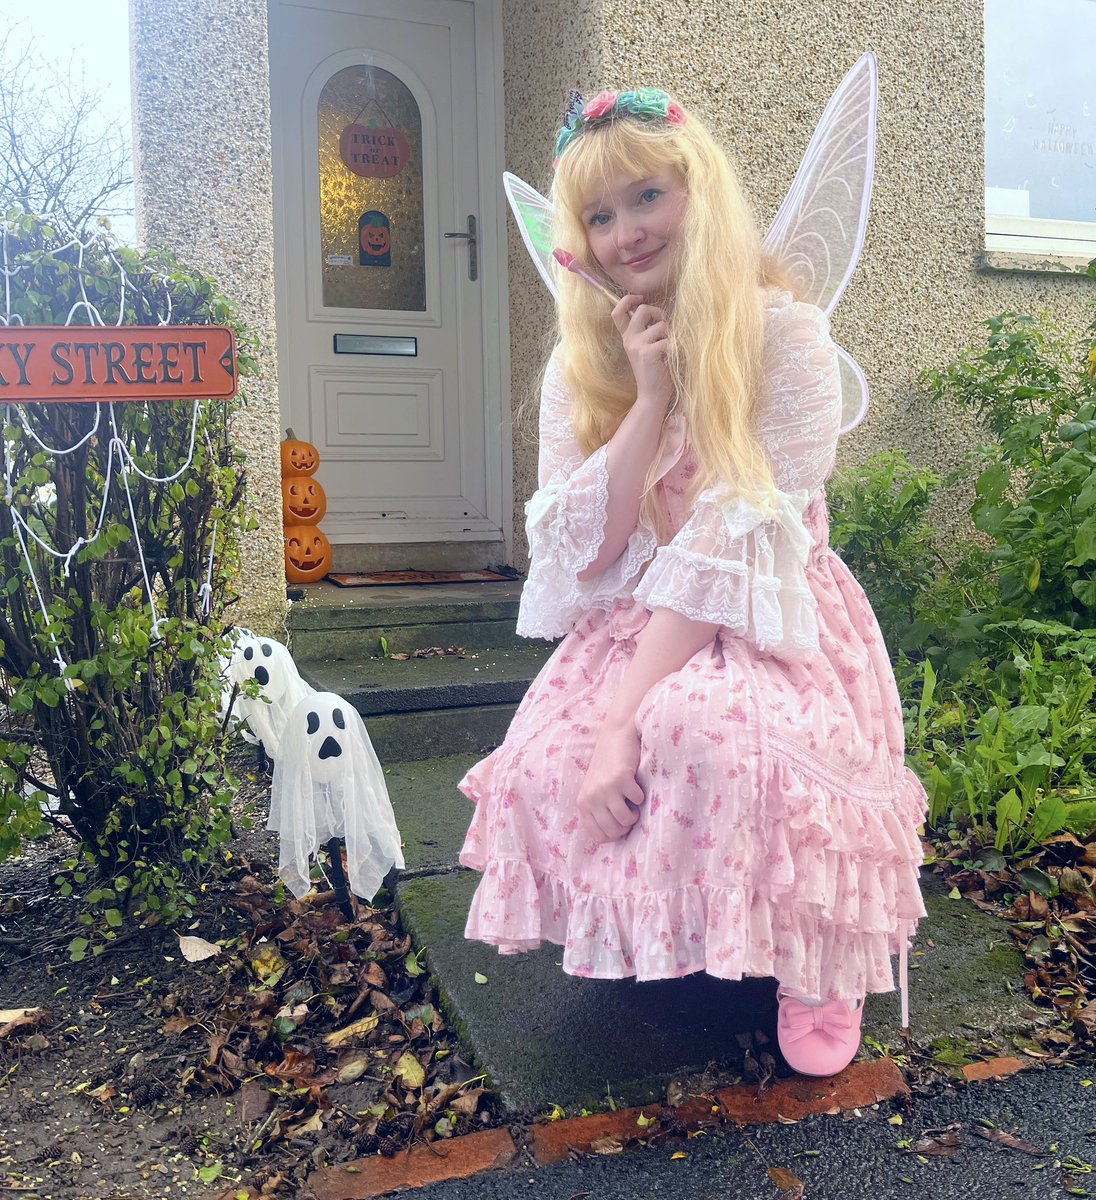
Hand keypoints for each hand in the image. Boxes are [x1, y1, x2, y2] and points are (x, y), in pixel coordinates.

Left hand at [576, 723, 643, 842]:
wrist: (615, 735)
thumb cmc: (607, 765)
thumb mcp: (595, 789)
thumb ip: (598, 810)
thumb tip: (613, 838)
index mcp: (583, 803)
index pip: (598, 837)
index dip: (614, 835)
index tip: (621, 825)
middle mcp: (591, 797)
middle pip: (613, 831)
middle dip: (626, 826)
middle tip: (630, 813)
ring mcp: (605, 788)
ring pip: (625, 820)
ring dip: (634, 815)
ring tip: (633, 803)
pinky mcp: (621, 779)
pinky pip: (637, 800)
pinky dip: (641, 796)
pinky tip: (636, 786)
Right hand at [611, 294, 671, 410]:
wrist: (652, 395)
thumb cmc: (655, 371)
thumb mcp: (647, 348)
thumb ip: (647, 331)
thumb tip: (658, 312)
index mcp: (627, 337)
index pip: (617, 312)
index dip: (628, 300)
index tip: (640, 299)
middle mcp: (629, 339)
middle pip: (643, 309)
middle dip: (658, 313)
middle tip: (664, 327)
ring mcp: (637, 345)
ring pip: (660, 325)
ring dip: (670, 334)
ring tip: (668, 350)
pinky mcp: (648, 352)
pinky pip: (668, 339)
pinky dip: (674, 347)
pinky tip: (670, 358)